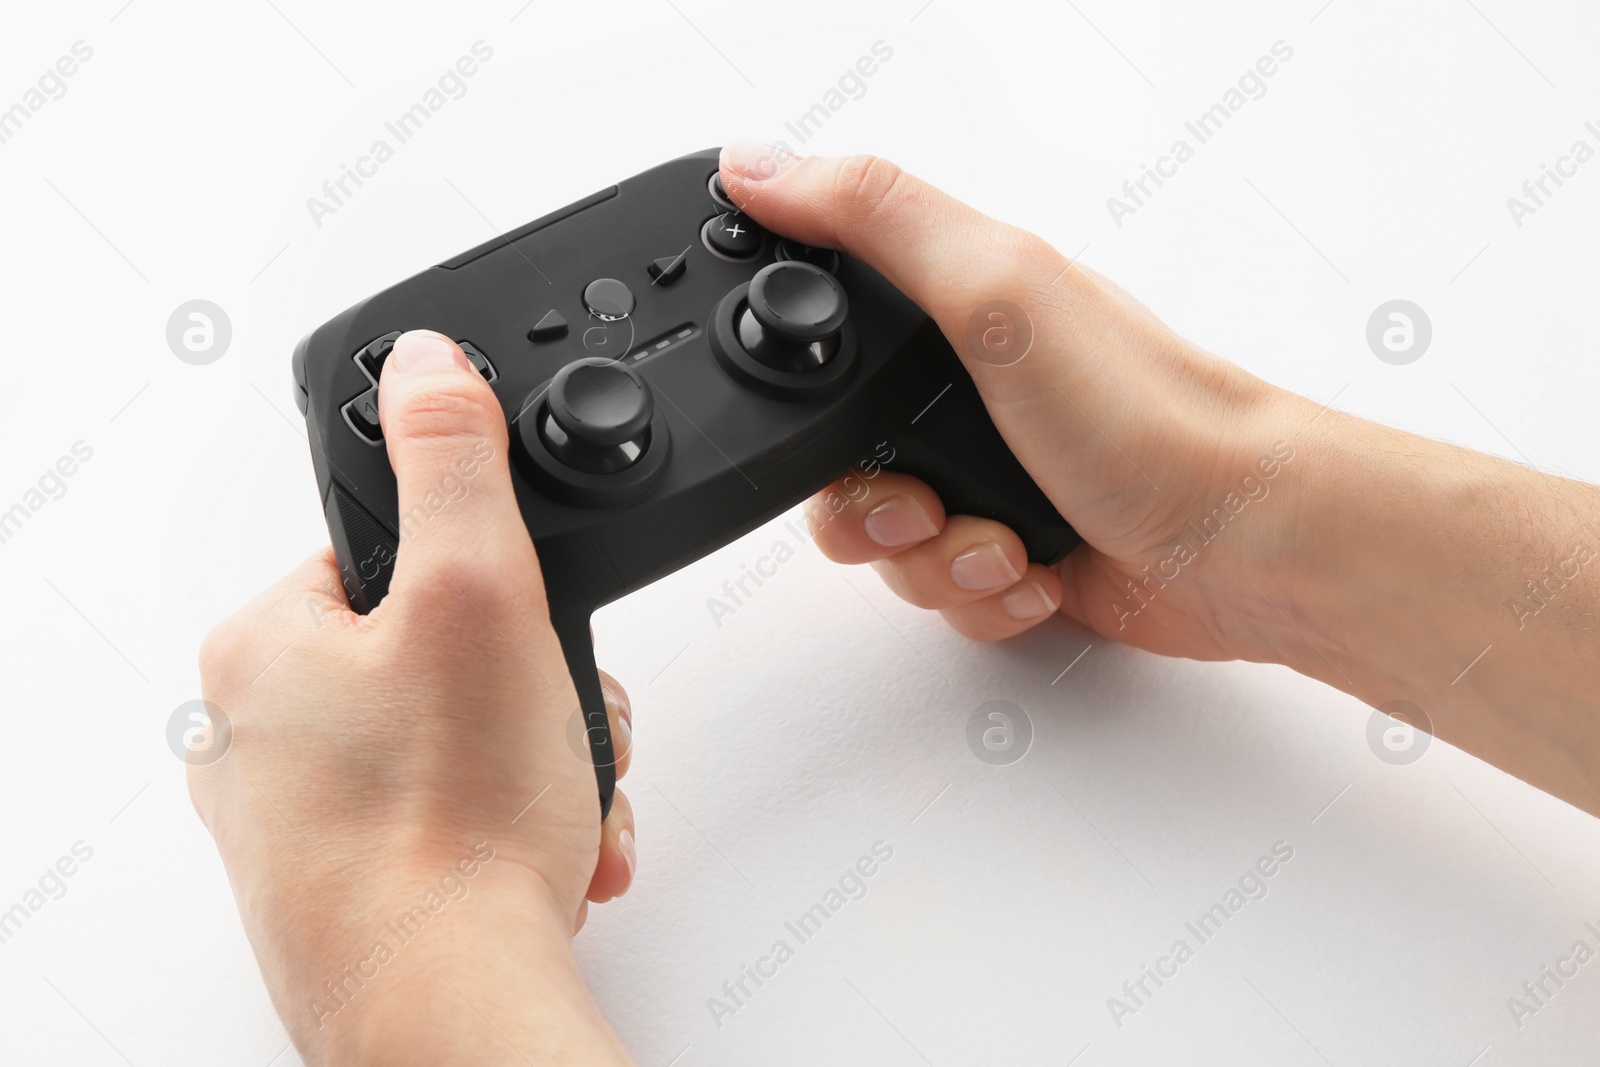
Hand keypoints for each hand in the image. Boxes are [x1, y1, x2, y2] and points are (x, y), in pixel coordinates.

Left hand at [192, 331, 634, 1064]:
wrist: (444, 1009)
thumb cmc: (446, 821)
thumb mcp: (478, 592)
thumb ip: (452, 458)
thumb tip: (424, 360)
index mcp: (261, 649)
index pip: (390, 552)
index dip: (489, 579)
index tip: (531, 626)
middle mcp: (258, 734)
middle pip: (438, 655)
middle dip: (533, 688)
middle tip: (567, 724)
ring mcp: (299, 820)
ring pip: (458, 741)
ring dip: (541, 761)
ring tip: (568, 800)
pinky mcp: (343, 885)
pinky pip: (449, 818)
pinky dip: (512, 826)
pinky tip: (551, 851)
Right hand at [719, 145, 1599, 816]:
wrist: (1250, 546)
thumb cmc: (1154, 417)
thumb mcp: (999, 292)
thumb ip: (875, 221)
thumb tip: (762, 165)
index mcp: (965, 307)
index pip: (831, 338)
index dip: (808, 394)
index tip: (841, 431)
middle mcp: (977, 393)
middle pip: (844, 464)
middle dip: (873, 511)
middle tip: (927, 506)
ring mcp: (999, 476)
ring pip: (891, 543)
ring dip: (938, 561)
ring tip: (1004, 545)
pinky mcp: (1019, 551)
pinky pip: (946, 592)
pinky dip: (983, 596)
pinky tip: (1037, 570)